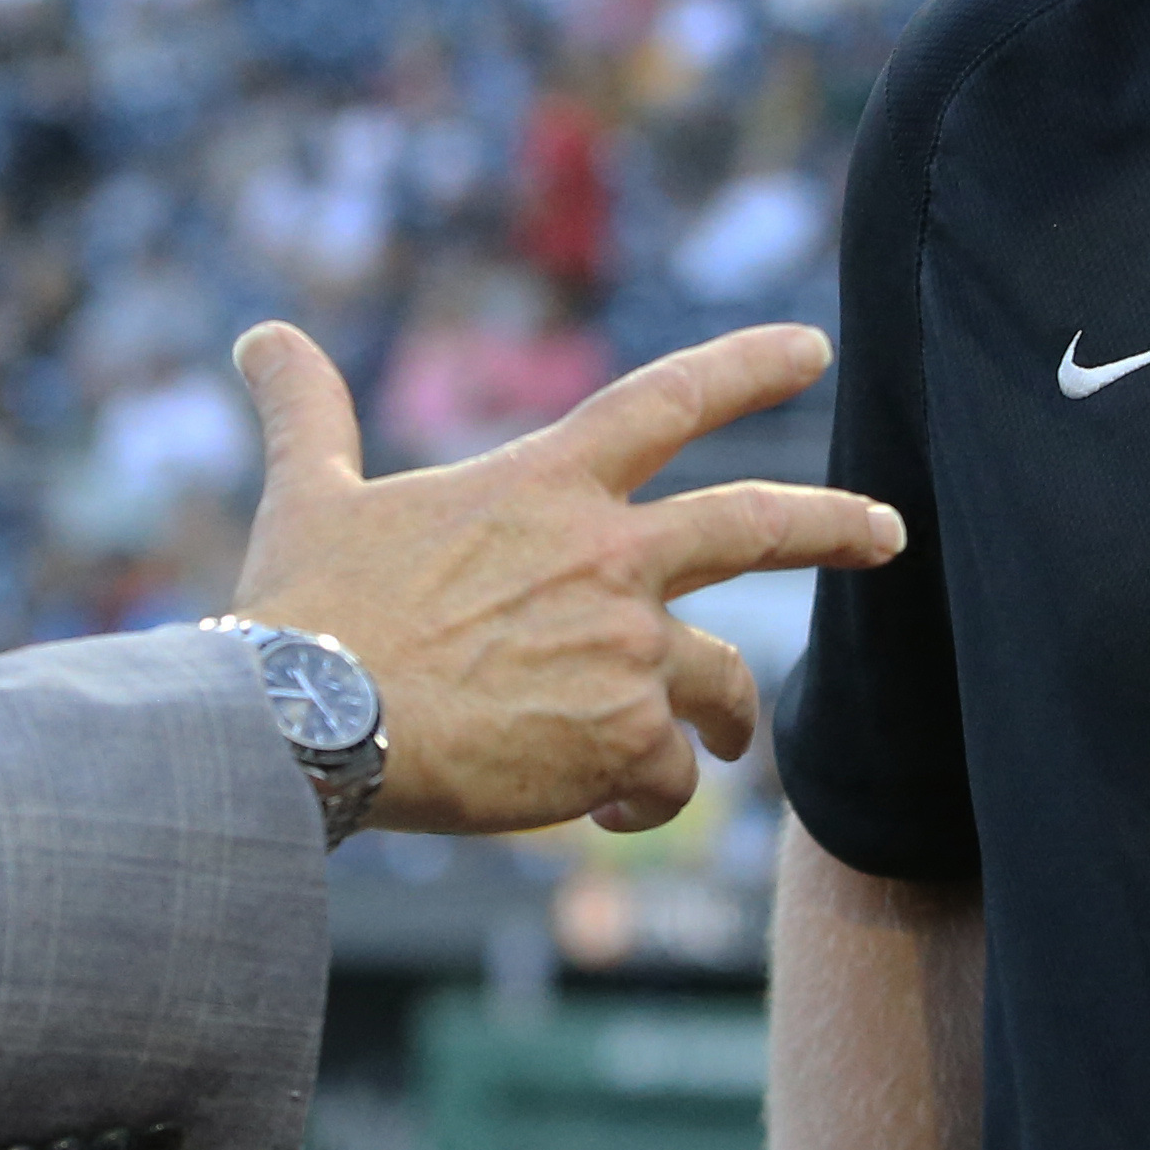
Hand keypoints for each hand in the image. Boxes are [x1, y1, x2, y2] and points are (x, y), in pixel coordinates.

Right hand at [223, 317, 901, 834]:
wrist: (307, 719)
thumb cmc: (303, 608)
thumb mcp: (310, 494)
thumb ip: (306, 413)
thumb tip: (258, 336)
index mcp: (545, 484)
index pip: (668, 401)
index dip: (746, 367)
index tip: (812, 349)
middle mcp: (609, 555)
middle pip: (760, 524)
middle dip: (838, 525)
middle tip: (890, 532)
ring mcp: (627, 648)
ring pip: (723, 680)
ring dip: (731, 716)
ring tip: (725, 747)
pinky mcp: (626, 739)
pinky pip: (669, 775)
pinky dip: (645, 795)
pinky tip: (601, 813)